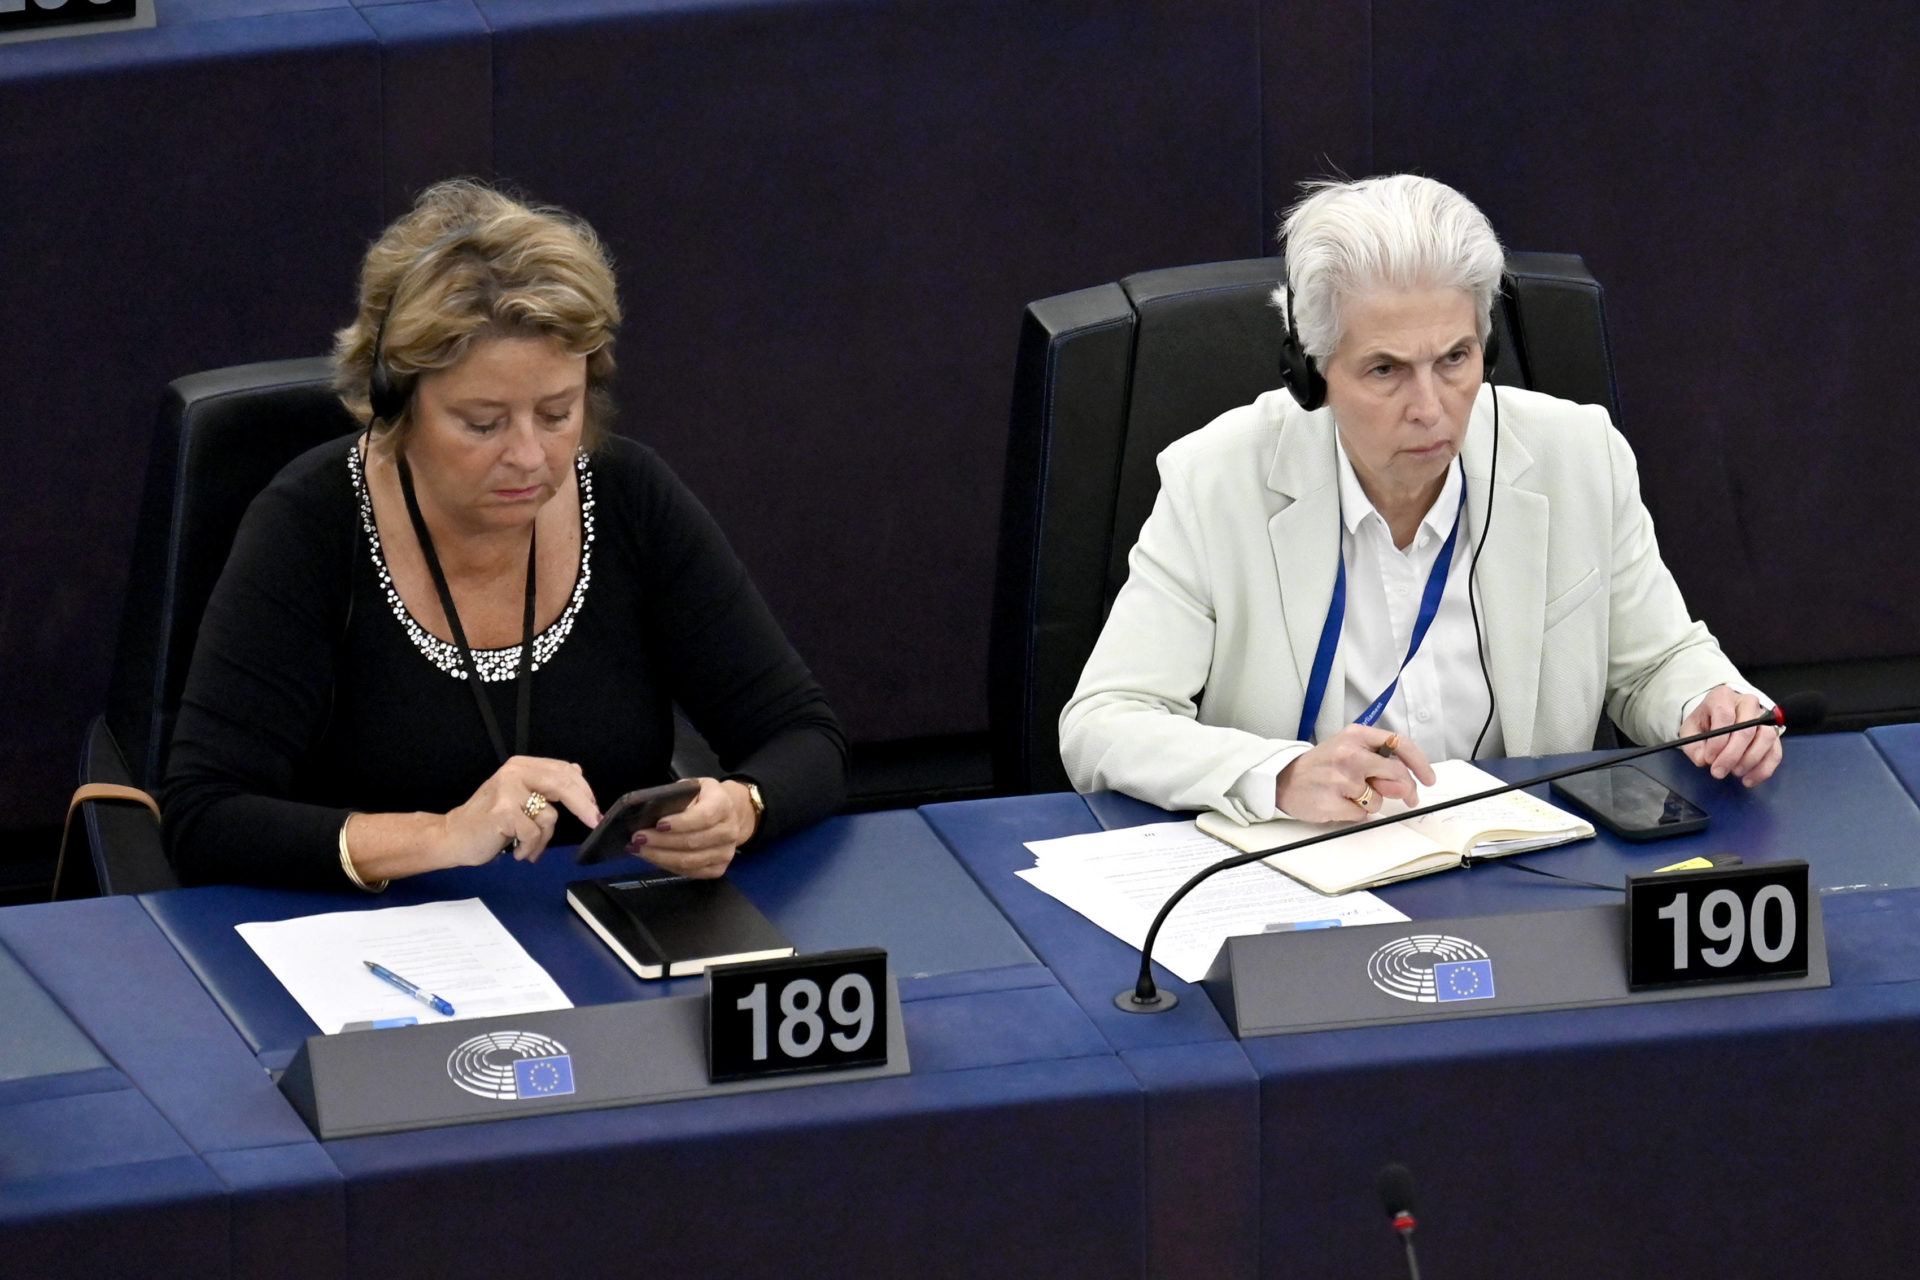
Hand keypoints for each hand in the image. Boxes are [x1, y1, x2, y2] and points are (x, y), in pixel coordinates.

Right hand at [438, 756, 600, 866]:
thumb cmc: (487, 821)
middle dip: (585, 807)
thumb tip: (577, 772)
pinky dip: (530, 848)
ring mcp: (508, 791)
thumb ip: (544, 784)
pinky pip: (535, 833)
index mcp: (521, 766)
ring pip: (550, 816)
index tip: (594, 807)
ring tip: (526, 846)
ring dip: (542, 839)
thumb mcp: (517, 795)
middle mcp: (515, 773)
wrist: (453, 836)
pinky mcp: (504, 812)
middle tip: (595, 822)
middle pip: (564, 786)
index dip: (583, 790)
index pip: (563, 771)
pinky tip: (516, 851)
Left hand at [627, 776, 756, 878]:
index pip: (704, 817)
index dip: (680, 823)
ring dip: (661, 857)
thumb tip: (651, 813)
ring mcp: (726, 852)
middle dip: (661, 842)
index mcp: (723, 805)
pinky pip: (691, 872)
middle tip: (638, 838)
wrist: (730, 813)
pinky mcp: (719, 868)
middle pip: (693, 842)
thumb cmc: (704, 798)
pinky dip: (669, 866)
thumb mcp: (693, 787)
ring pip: (690, 861)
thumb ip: (677, 797)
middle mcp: (729, 830)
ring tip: (640, 850)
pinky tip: (654, 859)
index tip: (659, 824)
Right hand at [1275, 725, 1438, 822]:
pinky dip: (1355, 813)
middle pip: (1396, 774)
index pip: (1399, 744)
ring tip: (1350, 794)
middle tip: (1407, 798)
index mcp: (1356, 736)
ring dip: (1371, 802)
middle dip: (1406, 790)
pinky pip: (1361, 815)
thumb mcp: (1349, 751)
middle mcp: (1349, 754)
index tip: (1428, 778)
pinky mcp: (1332, 801)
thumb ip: (1379, 764)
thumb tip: (1405, 786)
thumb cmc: (1321, 765)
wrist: (1284, 779)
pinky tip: (1339, 802)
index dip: (1419, 763)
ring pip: (1378, 799)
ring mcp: (1340, 778)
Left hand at [1680, 687, 1781, 786]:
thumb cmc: (1706, 722)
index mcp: (1723, 696)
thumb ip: (1693, 745)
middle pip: (1747, 729)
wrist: (1720, 716)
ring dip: (1750, 761)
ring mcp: (1764, 718)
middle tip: (1719, 772)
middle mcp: (1747, 703)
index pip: (1724, 716)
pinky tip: (1748, 780)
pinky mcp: (1774, 734)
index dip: (1717, 741)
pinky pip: (1775, 752)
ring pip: (1766, 739)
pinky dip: (1763, 769)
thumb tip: (1703, 759)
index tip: (1709, 759)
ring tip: (1734, 773)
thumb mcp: (1690, 730)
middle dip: (1732, 755)